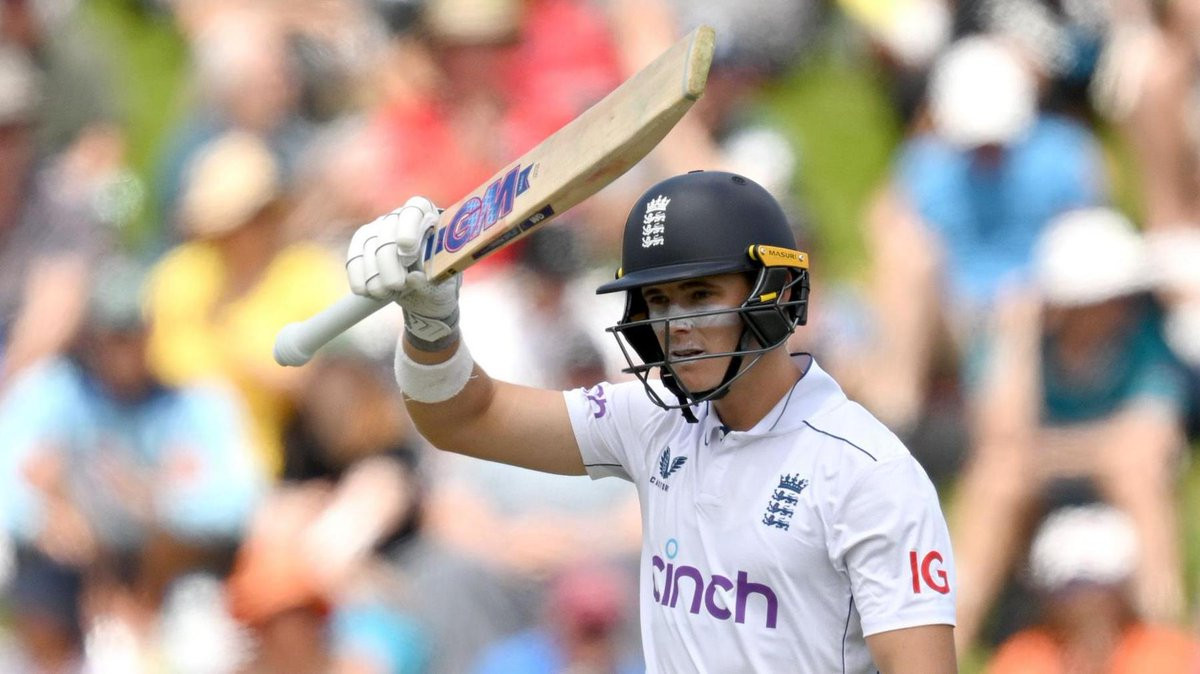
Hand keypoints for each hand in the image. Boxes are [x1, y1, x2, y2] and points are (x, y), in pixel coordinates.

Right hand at [346, 197, 461, 347]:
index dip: (409, 227)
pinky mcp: (363, 243)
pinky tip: (367, 291)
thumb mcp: (441, 282)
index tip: (408, 247)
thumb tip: (414, 278)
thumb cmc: (436, 281)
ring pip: (368, 247)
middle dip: (389, 264)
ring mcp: (379, 228)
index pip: (415, 209)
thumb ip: (430, 280)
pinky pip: (354, 258)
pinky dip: (358, 278)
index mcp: (429, 216)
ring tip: (387, 293)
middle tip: (397, 285)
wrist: (422, 291)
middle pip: (387, 234)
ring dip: (374, 276)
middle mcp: (401, 216)